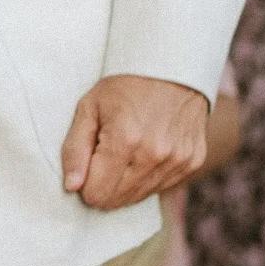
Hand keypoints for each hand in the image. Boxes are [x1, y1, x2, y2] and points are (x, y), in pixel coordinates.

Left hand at [61, 74, 211, 210]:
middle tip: (105, 154)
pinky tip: (147, 150)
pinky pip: (161, 187)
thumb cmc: (124, 85)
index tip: (89, 162)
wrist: (172, 64)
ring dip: (127, 182)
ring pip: (139, 197)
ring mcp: (178, 160)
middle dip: (105, 185)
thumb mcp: (89, 106)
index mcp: (125, 140)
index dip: (86, 183)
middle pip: (117, 201)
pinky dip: (149, 176)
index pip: (96, 194)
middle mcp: (155, 154)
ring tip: (128, 149)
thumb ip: (75, 149)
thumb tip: (71, 187)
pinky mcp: (192, 161)